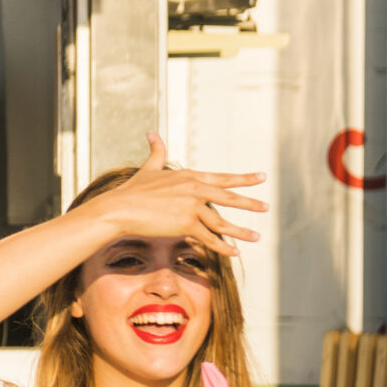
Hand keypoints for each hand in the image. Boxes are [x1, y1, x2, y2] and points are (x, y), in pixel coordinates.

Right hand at [82, 134, 268, 256]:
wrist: (120, 208)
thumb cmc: (131, 190)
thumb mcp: (149, 168)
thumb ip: (156, 151)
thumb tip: (152, 133)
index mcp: (189, 176)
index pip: (222, 178)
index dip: (242, 179)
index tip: (260, 178)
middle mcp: (195, 189)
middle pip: (228, 198)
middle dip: (250, 203)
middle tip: (266, 207)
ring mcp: (192, 207)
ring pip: (222, 222)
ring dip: (241, 232)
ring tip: (257, 237)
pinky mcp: (186, 224)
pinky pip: (209, 238)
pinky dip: (223, 247)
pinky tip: (235, 253)